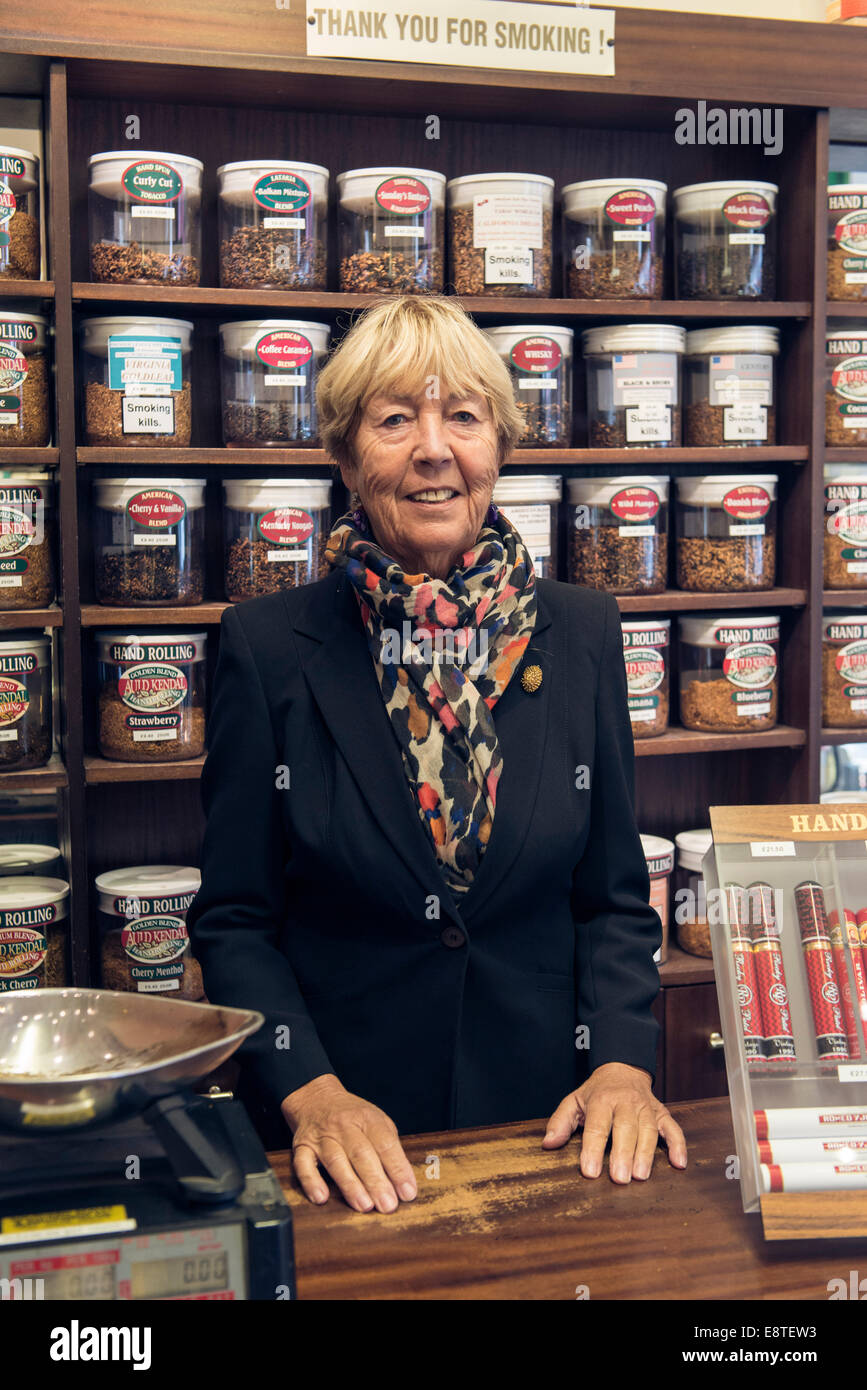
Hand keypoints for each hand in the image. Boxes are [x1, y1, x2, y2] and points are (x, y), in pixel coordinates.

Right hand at [281, 1072, 417, 1213]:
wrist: (316, 1098)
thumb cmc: (352, 1116)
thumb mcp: (376, 1120)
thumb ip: (389, 1147)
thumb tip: (403, 1180)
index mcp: (367, 1118)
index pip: (385, 1144)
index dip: (398, 1168)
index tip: (407, 1192)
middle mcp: (344, 1125)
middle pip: (362, 1154)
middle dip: (376, 1181)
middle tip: (388, 1205)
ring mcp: (322, 1136)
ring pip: (336, 1161)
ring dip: (351, 1185)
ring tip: (365, 1205)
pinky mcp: (302, 1147)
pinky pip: (304, 1165)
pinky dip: (311, 1182)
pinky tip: (321, 1197)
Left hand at [542, 1062, 687, 1182]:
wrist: (622, 1069)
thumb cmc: (596, 1092)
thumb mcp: (574, 1100)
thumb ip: (560, 1121)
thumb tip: (548, 1143)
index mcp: (602, 1100)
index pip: (597, 1126)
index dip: (593, 1149)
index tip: (590, 1171)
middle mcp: (626, 1102)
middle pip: (625, 1128)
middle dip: (622, 1153)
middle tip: (619, 1179)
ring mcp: (646, 1108)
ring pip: (648, 1130)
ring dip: (646, 1153)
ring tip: (640, 1176)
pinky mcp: (662, 1113)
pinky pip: (673, 1129)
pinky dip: (678, 1145)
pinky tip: (679, 1163)